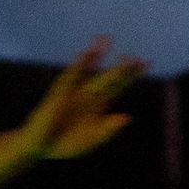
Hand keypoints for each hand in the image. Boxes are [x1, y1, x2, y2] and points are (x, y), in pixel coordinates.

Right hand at [19, 43, 142, 162]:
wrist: (41, 148)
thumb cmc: (67, 144)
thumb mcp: (92, 139)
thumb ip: (108, 129)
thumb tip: (127, 118)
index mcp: (100, 104)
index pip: (120, 85)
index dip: (132, 74)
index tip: (147, 63)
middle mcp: (89, 94)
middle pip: (109, 77)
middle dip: (121, 69)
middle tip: (134, 58)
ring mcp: (75, 91)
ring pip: (89, 70)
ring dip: (97, 55)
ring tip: (106, 40)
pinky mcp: (60, 92)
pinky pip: (71, 75)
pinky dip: (79, 64)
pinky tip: (86, 53)